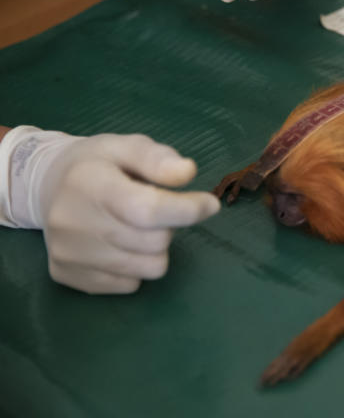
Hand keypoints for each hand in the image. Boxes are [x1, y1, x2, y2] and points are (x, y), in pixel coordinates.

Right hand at [0, 127, 219, 293]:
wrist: (47, 186)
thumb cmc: (100, 163)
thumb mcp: (129, 146)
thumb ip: (159, 158)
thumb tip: (187, 173)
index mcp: (90, 184)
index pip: (146, 210)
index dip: (187, 211)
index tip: (209, 204)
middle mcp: (72, 223)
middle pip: (154, 242)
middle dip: (169, 226)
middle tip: (157, 208)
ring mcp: (67, 254)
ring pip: (148, 269)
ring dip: (155, 249)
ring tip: (137, 225)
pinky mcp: (66, 276)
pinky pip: (129, 285)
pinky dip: (135, 267)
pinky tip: (119, 243)